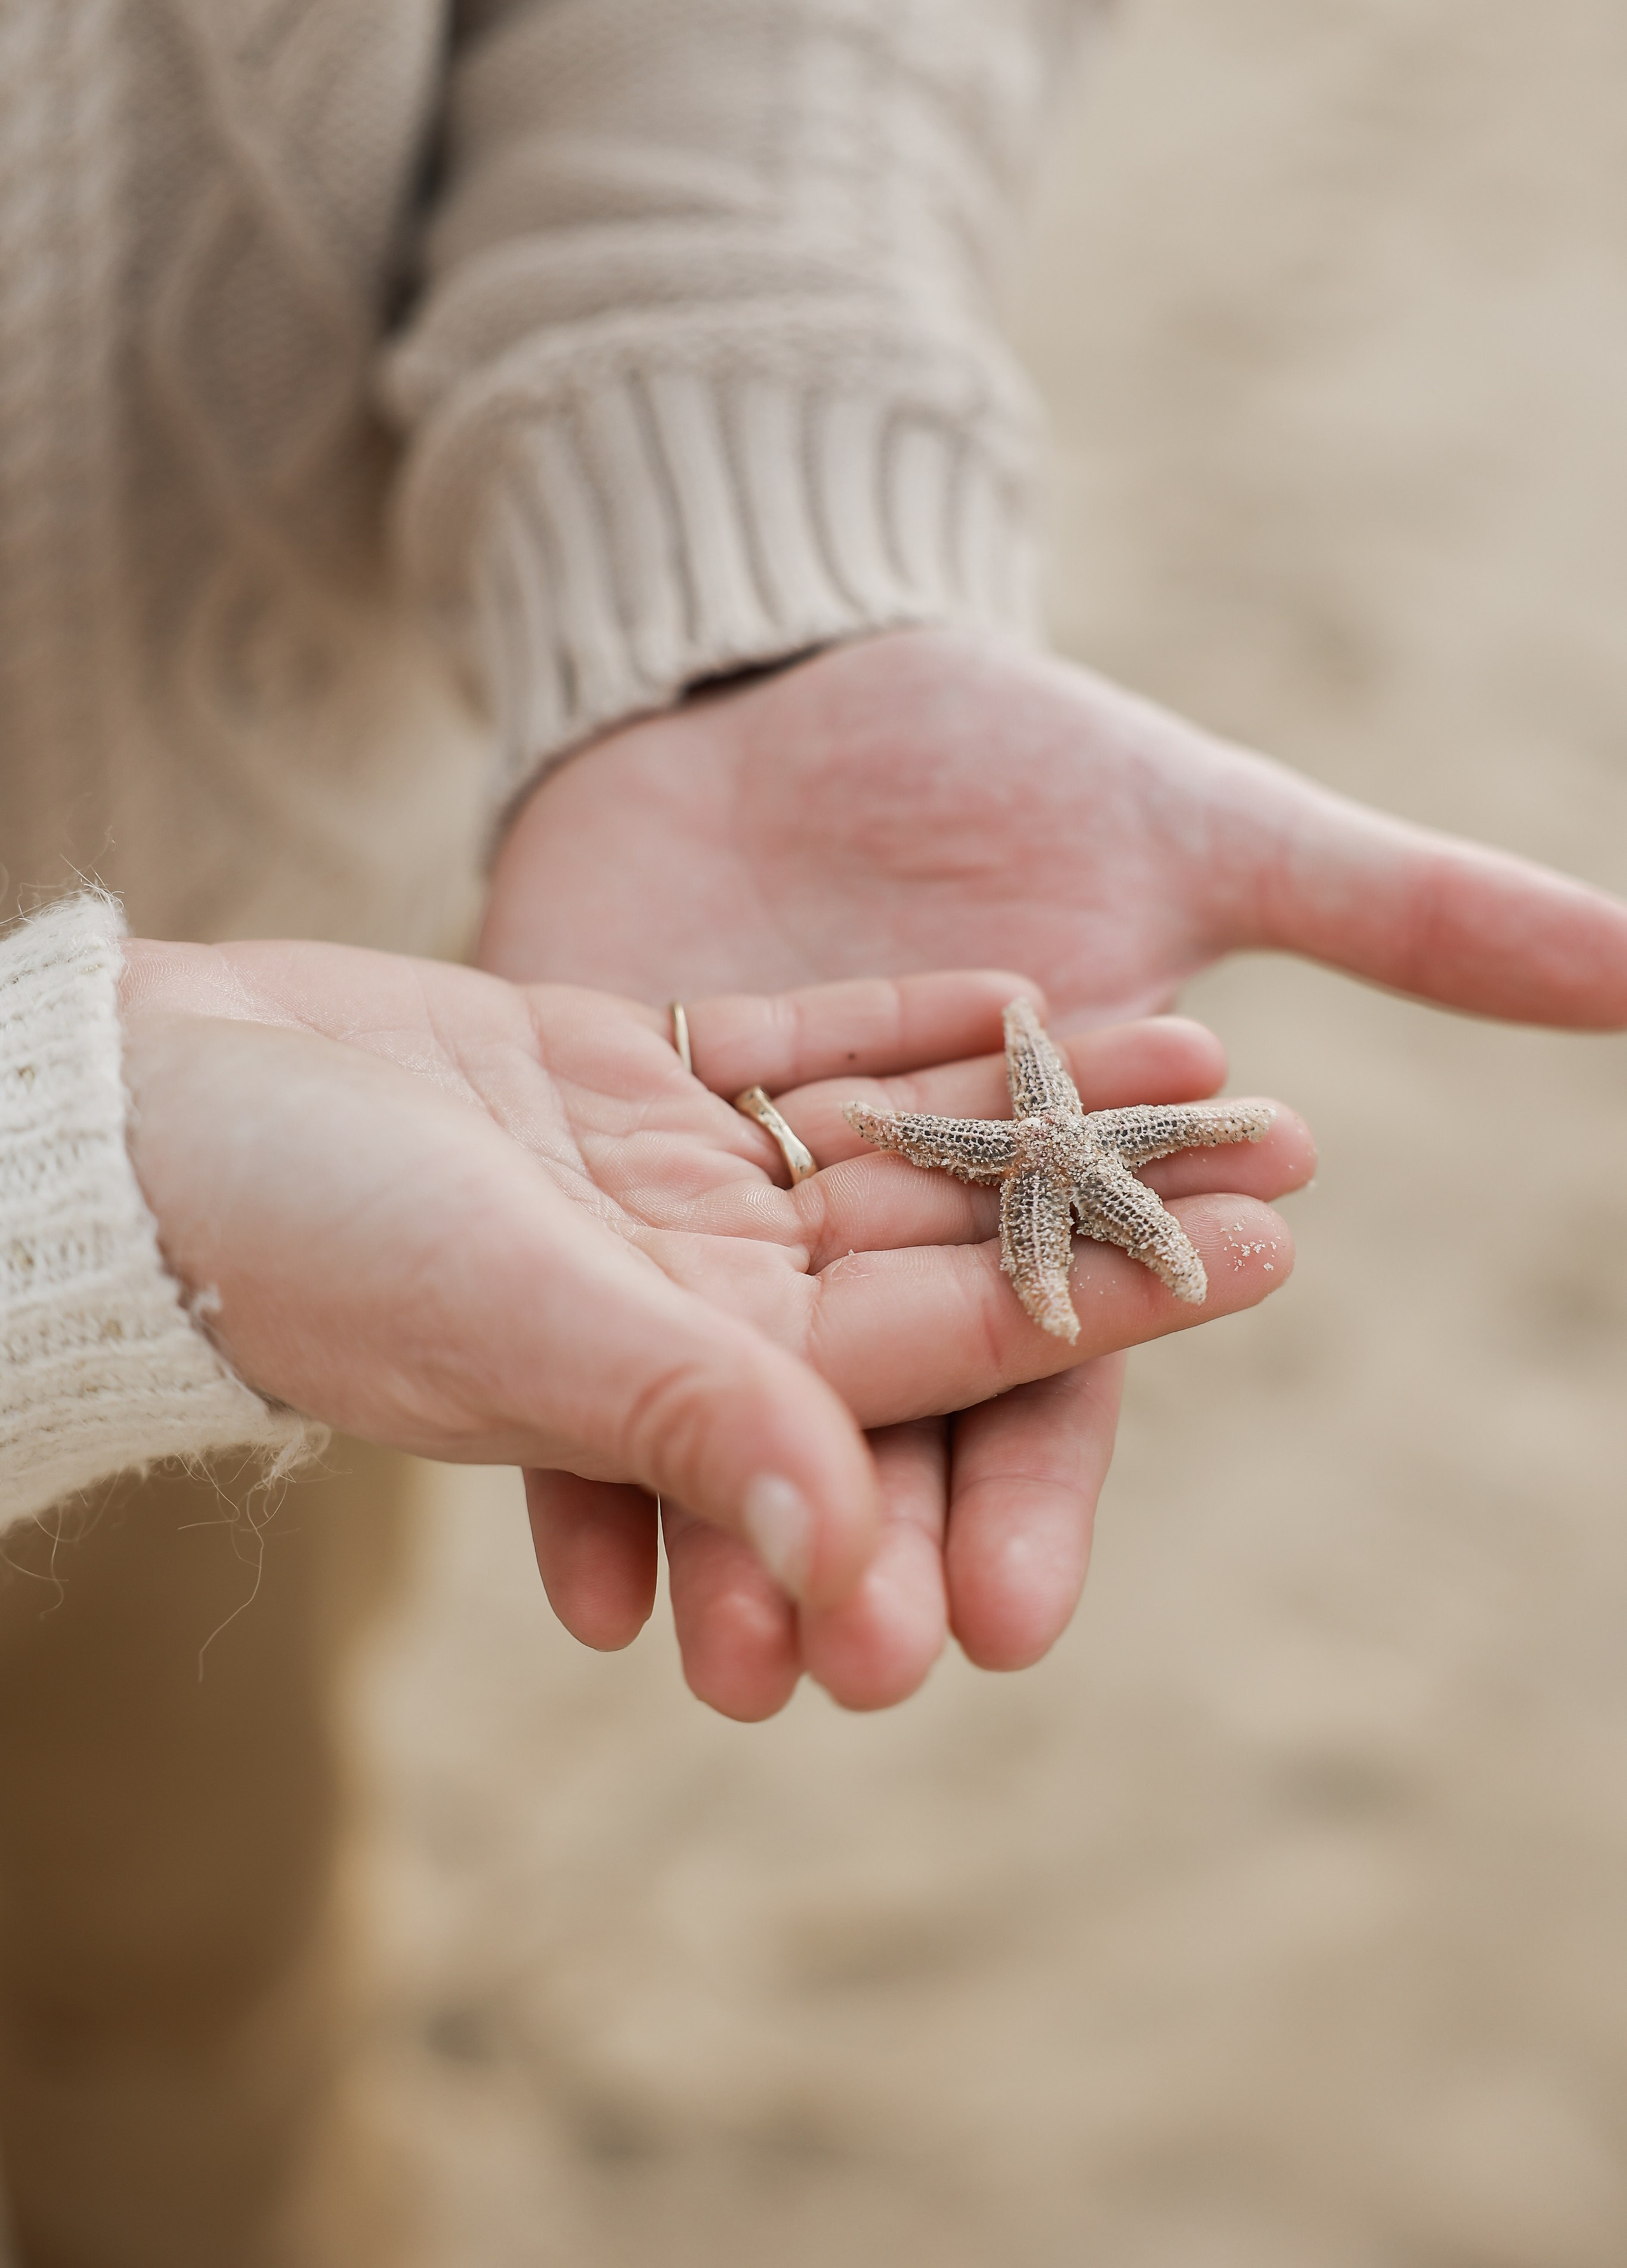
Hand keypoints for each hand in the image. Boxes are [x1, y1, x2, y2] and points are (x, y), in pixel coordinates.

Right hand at [119, 940, 1307, 1699]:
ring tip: (1210, 1050)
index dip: (1113, 1293)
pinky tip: (1030, 992)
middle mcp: (705, 1286)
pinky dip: (910, 1022)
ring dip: (1044, 1099)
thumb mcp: (513, 1324)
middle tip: (1295, 1140)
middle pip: (957, 1235)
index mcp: (702, 1367)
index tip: (1269, 1248)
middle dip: (1120, 1195)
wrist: (158, 1122)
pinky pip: (799, 1044)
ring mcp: (670, 1181)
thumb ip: (686, 1427)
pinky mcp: (620, 1075)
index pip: (951, 1337)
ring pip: (899, 1136)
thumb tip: (845, 1548)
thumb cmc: (308, 1238)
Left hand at [479, 627, 1626, 1708]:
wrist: (792, 687)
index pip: (1039, 1385)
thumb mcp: (1206, 831)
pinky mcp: (599, 1170)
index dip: (1031, 1504)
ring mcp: (731, 1221)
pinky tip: (565, 1545)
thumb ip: (1405, 917)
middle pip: (883, 1428)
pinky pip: (578, 1316)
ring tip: (710, 1658)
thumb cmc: (1011, 754)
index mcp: (1027, 1205)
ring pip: (730, 1406)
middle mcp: (881, 1247)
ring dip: (718, 1529)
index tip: (1013, 1623)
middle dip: (878, 1551)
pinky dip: (567, 1419)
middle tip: (864, 1673)